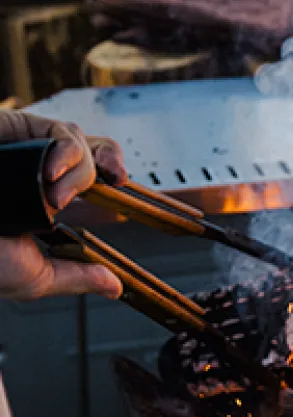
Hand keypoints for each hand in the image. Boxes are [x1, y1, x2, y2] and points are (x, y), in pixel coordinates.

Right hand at [0, 111, 127, 300]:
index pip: (100, 188)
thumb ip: (76, 277)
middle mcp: (45, 176)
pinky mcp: (21, 129)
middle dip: (108, 174)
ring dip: (80, 171)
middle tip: (72, 202)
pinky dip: (68, 151)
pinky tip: (52, 172)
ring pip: (87, 144)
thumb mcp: (34, 278)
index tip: (148, 207)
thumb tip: (115, 287)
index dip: (124, 188)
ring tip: (52, 195)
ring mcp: (34, 151)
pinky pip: (66, 131)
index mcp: (50, 207)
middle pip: (101, 158)